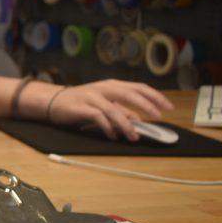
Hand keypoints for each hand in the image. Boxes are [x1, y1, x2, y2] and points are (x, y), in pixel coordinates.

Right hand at [46, 80, 173, 139]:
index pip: (139, 88)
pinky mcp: (81, 108)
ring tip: (134, 137)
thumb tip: (137, 120)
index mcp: (112, 85)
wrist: (53, 101)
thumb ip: (120, 110)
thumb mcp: (104, 104)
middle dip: (147, 106)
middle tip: (158, 117)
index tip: (168, 107)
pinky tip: (113, 136)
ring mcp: (92, 97)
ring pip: (115, 110)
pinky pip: (99, 118)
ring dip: (127, 125)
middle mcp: (104, 88)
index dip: (155, 97)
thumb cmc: (81, 102)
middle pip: (130, 94)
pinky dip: (108, 128)